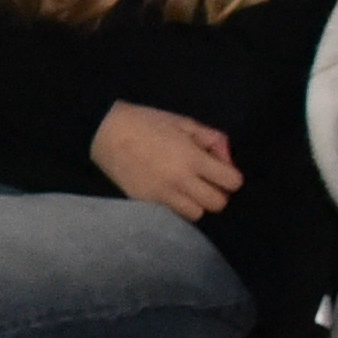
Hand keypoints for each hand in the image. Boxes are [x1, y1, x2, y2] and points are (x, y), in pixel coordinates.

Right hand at [85, 103, 238, 221]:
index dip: (232, 176)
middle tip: (206, 181)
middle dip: (217, 193)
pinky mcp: (147, 203)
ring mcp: (163, 195)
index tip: (222, 170)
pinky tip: (170, 192)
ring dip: (197, 203)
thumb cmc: (147, 122)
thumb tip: (225, 157)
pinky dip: (177, 206)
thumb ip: (211, 138)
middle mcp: (181, 181)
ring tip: (188, 190)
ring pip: (196, 214)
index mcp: (192, 158)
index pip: (231, 182)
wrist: (106, 132)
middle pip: (217, 204)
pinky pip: (173, 214)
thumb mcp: (183, 122)